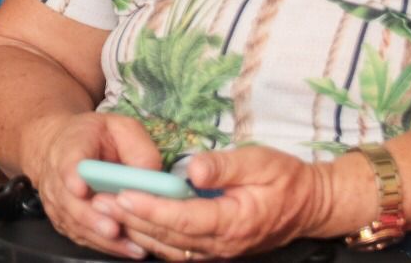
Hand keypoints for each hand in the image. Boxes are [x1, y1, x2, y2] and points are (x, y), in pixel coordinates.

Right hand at [21, 112, 160, 259]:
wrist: (62, 146)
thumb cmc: (95, 137)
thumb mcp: (120, 128)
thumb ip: (136, 147)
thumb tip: (152, 175)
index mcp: (70, 147)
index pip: (67, 162)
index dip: (72, 176)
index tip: (81, 188)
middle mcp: (57, 177)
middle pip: (69, 201)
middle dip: (91, 216)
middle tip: (113, 228)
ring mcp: (57, 202)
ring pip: (75, 223)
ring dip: (101, 236)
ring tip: (129, 246)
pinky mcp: (63, 220)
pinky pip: (81, 236)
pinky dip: (103, 244)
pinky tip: (126, 249)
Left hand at [103, 145, 333, 260]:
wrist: (310, 206)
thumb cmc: (286, 179)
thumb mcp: (260, 161)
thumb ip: (225, 166)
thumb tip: (194, 168)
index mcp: (235, 220)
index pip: (184, 218)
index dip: (152, 208)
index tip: (124, 194)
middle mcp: (224, 243)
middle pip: (170, 237)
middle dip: (133, 219)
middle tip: (101, 200)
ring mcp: (219, 250)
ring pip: (169, 247)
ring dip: (137, 230)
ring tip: (107, 209)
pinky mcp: (214, 249)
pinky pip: (177, 249)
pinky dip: (152, 238)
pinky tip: (132, 222)